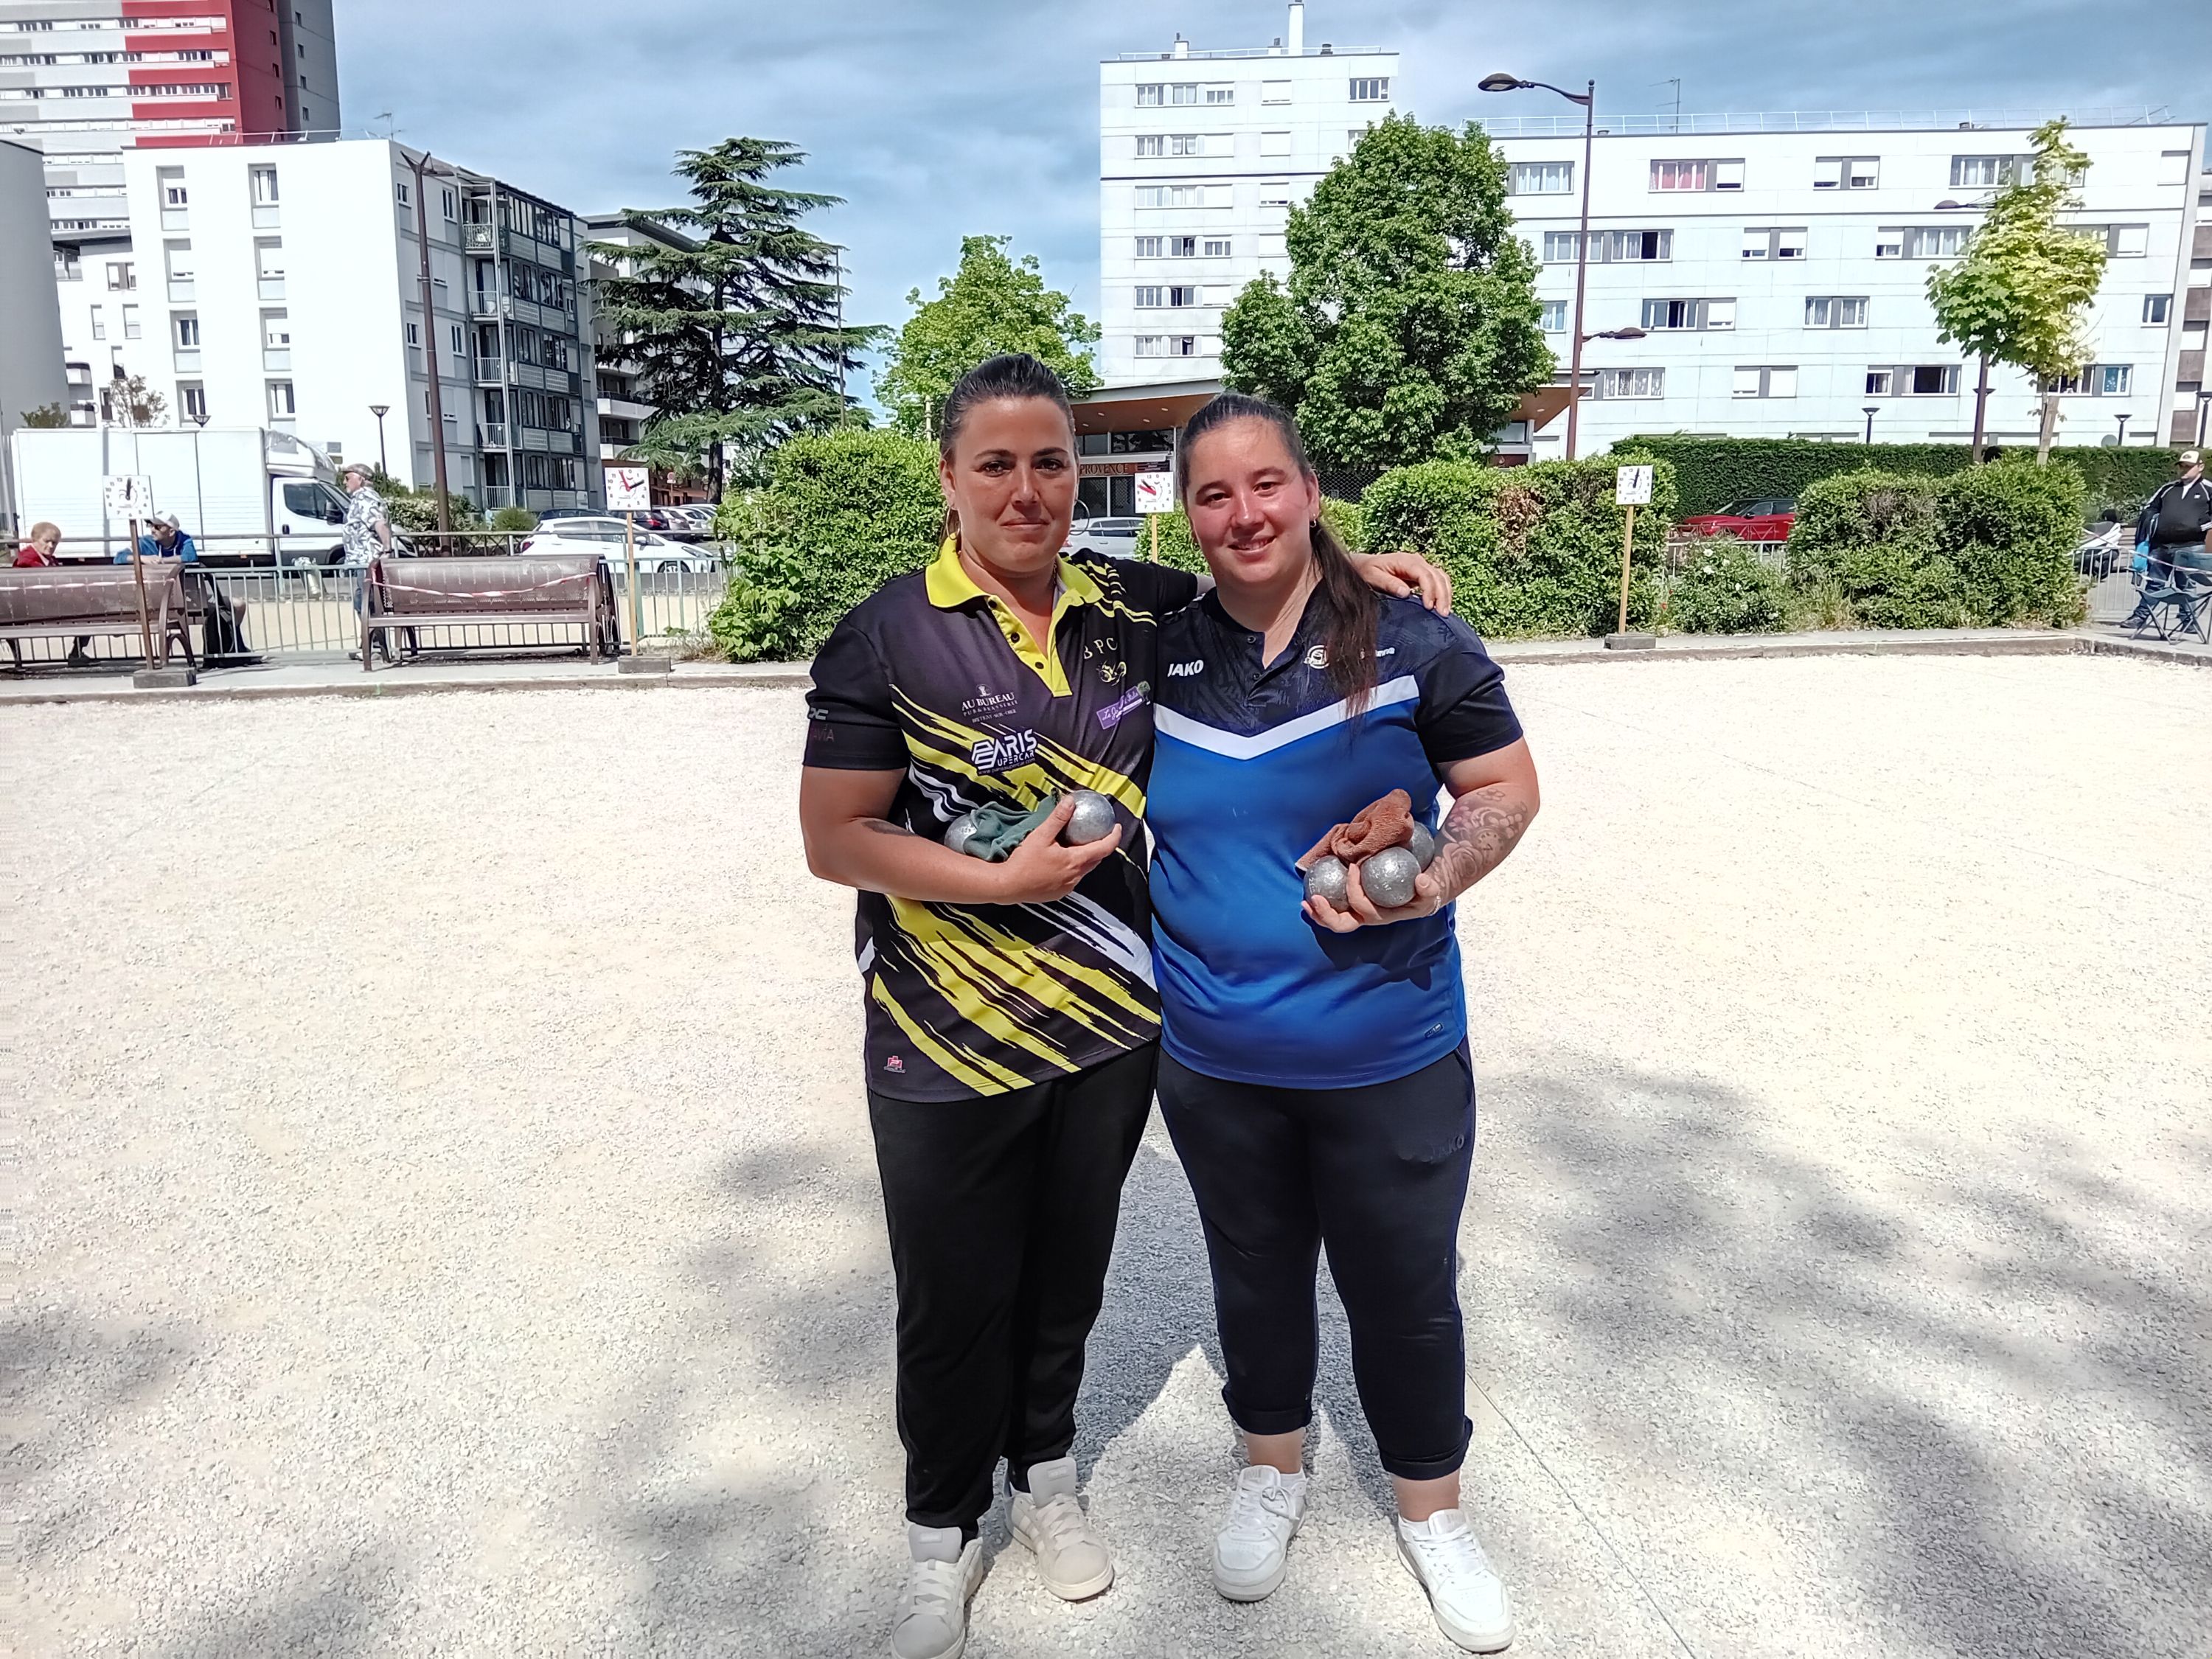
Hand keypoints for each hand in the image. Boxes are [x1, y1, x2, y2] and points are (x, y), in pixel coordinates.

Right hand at [992, 795, 1122, 902]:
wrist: (1007, 886)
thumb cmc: (1023, 862)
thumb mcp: (1041, 835)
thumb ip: (1058, 818)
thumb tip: (1070, 802)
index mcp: (1075, 861)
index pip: (1104, 848)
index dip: (1114, 837)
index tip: (1116, 827)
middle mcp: (1075, 876)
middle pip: (1096, 860)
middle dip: (1101, 846)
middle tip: (1099, 833)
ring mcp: (1067, 887)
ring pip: (1084, 870)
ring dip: (1086, 858)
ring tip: (1080, 845)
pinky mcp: (1058, 893)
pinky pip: (1072, 879)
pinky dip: (1073, 868)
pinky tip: (1062, 861)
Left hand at [1301, 856, 1443, 932]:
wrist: (1424, 890)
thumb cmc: (1423, 892)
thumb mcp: (1431, 890)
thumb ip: (1428, 888)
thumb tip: (1420, 880)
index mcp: (1382, 916)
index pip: (1363, 908)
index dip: (1354, 890)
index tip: (1353, 867)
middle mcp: (1367, 917)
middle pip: (1343, 924)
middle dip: (1326, 915)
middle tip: (1313, 899)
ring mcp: (1359, 913)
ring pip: (1335, 921)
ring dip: (1318, 913)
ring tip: (1306, 901)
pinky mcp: (1354, 905)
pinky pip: (1335, 909)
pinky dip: (1322, 905)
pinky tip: (1311, 893)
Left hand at [1353, 550, 1452, 614]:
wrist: (1363, 565)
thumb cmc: (1366, 570)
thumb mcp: (1372, 576)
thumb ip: (1388, 583)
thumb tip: (1405, 593)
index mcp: (1406, 560)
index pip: (1425, 574)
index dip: (1430, 591)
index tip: (1428, 607)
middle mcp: (1416, 561)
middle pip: (1438, 576)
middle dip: (1442, 595)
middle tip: (1442, 614)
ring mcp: (1421, 567)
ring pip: (1442, 578)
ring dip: (1446, 594)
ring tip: (1445, 613)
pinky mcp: (1421, 574)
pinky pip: (1438, 581)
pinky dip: (1443, 592)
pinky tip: (1442, 606)